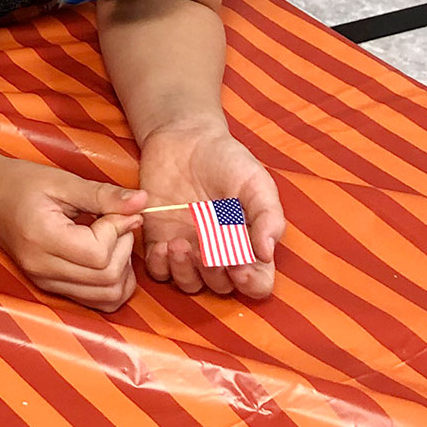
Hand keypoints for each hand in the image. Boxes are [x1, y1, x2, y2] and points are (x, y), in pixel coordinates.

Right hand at [0, 158, 146, 310]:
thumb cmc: (19, 182)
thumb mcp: (61, 180)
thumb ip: (103, 195)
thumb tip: (143, 203)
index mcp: (42, 238)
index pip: (99, 254)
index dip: (118, 230)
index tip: (116, 209)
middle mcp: (42, 268)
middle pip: (107, 278)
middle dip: (124, 248)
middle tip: (115, 221)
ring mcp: (45, 282)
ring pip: (108, 296)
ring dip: (122, 269)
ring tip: (110, 239)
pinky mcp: (51, 287)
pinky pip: (97, 301)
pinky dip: (113, 284)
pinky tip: (105, 257)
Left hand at [136, 122, 282, 299]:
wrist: (186, 139)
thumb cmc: (228, 161)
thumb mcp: (257, 183)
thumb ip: (268, 217)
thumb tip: (266, 253)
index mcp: (249, 246)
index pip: (257, 283)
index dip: (250, 282)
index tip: (239, 265)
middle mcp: (219, 255)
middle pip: (221, 287)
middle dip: (214, 273)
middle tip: (206, 249)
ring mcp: (188, 251)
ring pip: (189, 284)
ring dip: (185, 272)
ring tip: (180, 244)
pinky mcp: (159, 240)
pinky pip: (158, 271)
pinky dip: (160, 266)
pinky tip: (162, 245)